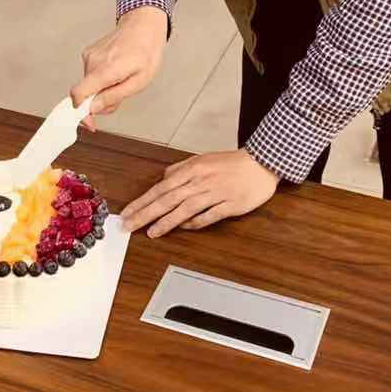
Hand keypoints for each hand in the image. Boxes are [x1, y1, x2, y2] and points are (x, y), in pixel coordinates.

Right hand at [71, 7, 167, 129]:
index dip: (81, 112)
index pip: (78, 94)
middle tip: (118, 98)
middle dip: (98, 102)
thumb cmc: (146, 51)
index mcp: (106, 69)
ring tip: (121, 81)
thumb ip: (114, 96)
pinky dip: (100, 79)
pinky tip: (115, 72)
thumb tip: (94, 108)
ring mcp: (90, 55)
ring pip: (88, 85)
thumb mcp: (139, 82)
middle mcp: (93, 61)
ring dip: (101, 90)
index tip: (89, 121)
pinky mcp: (89, 53)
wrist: (143, 26)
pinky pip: (90, 74)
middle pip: (85, 93)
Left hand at [121, 150, 279, 237]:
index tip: (128, 212)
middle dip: (146, 213)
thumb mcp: (202, 159)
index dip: (143, 201)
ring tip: (151, 232)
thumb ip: (181, 169)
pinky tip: (183, 228)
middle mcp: (200, 180)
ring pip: (185, 208)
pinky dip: (195, 223)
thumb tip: (164, 178)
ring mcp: (215, 193)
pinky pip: (208, 216)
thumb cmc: (231, 163)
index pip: (161, 187)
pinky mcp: (230, 205)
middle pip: (168, 199)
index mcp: (192, 168)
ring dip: (166, 221)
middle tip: (129, 225)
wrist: (261, 163)